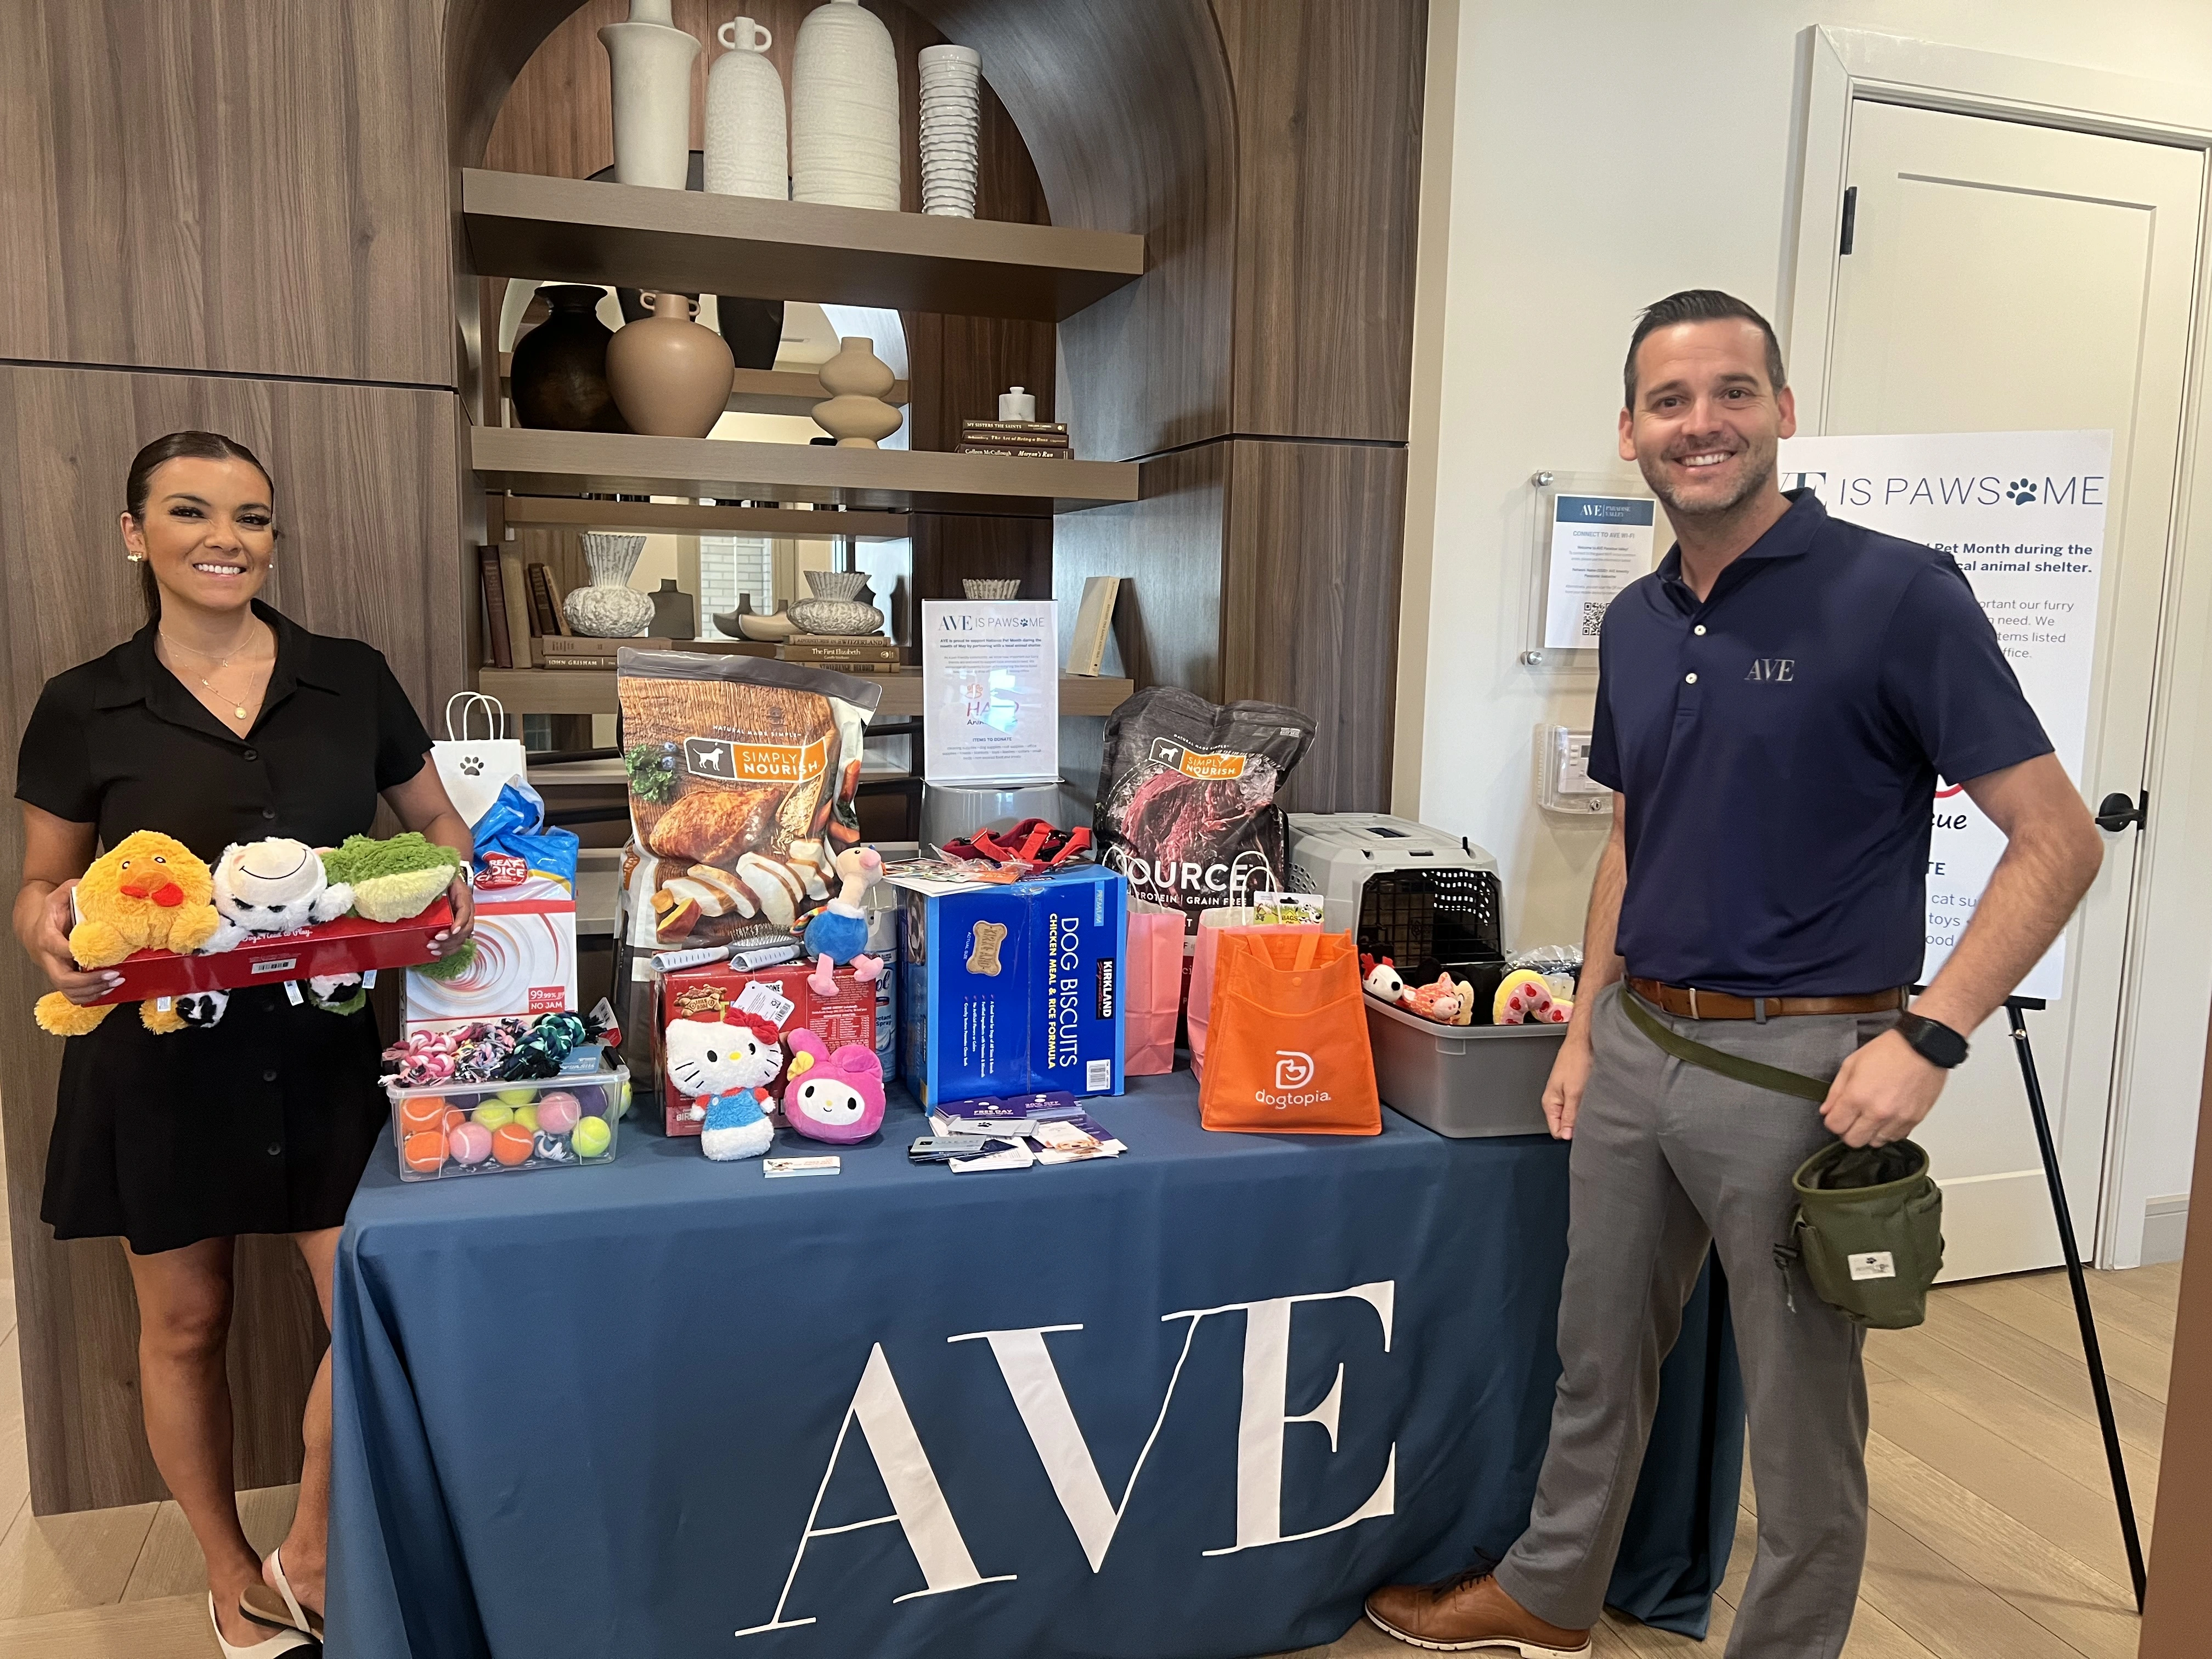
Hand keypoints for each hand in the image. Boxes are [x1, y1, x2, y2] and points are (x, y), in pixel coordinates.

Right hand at [32, 881, 122, 1003]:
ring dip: (93, 991)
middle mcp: (48, 957)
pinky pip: (72, 995)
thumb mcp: (61, 893)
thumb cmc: (52, 911)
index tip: (100, 954)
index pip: (59, 949)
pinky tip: (106, 989)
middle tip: (114, 975)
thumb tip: (94, 883)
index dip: (77, 954)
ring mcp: (54, 970)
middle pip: (63, 978)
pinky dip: (89, 997)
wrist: (36, 924)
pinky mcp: (61, 977)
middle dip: (89, 981)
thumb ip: (75, 888)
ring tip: (116, 983)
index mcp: (47, 937)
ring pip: (68, 991)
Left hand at [430, 871, 474, 956]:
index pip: (466, 911)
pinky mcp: (457, 926)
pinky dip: (449, 948)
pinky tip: (439, 953)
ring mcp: (464, 919)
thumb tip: (419, 894)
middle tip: (435, 941)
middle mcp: (467, 909)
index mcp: (463, 896)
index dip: (460, 922)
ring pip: (463, 937)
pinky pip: (458, 940)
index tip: (452, 930)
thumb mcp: (440, 879)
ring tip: (434, 949)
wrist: (448, 878)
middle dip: (451, 938)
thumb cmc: (443, 878)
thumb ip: (433, 885)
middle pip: (466, 928)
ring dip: (449, 946)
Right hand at [1542, 1027, 1592, 1140]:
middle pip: (1564, 1124)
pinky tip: (1594, 1100)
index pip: (1556, 1131)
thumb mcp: (1574, 1093)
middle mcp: (1555, 1101)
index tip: (1583, 1131)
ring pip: (1573, 1115)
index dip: (1569, 1134)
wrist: (1583, 1042)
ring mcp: (1565, 1095)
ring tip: (1593, 1106)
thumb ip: (1569, 1115)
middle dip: (1577, 1125)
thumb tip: (1565, 1136)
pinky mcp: (1574, 1090)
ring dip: (1583, 1114)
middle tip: (1591, 1118)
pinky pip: (1579, 1106)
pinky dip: (1587, 1106)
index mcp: (1550, 1103)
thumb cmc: (1576, 1062)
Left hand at [1821, 1030, 1946, 1147]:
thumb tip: (1827, 1110)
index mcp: (1857, 1097)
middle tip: (1852, 1119)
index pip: (1835, 1126)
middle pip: (1854, 1141)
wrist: (1924, 1048)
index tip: (1836, 1115)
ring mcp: (1897, 1119)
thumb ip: (1836, 1091)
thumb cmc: (1889, 1051)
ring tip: (1871, 1117)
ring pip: (1875, 1142)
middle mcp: (1877, 1112)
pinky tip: (1887, 1118)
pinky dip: (1888, 1132)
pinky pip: (1896, 1137)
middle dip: (1848, 1131)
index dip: (1832, 1121)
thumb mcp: (1852, 1064)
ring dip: (1870, 1133)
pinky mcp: (1914, 1121)